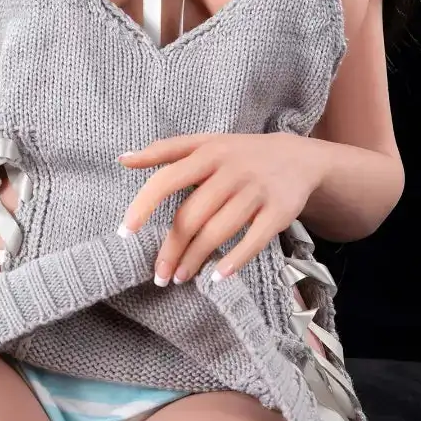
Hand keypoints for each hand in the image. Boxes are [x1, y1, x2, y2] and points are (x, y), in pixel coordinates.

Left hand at [116, 132, 327, 285]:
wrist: (298, 157)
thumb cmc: (240, 154)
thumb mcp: (206, 143)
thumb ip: (165, 150)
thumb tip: (123, 159)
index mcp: (208, 152)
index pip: (168, 178)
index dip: (144, 205)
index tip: (125, 232)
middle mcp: (231, 169)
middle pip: (192, 215)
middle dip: (171, 249)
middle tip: (159, 275)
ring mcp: (256, 190)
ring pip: (218, 231)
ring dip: (195, 259)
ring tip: (179, 277)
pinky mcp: (279, 211)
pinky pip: (253, 241)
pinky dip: (234, 261)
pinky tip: (217, 276)